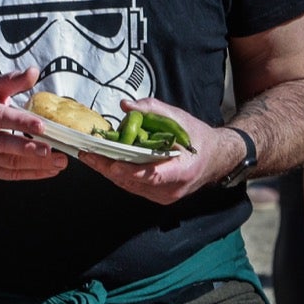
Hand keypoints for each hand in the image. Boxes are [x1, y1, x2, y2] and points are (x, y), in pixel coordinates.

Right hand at [0, 67, 68, 180]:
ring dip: (35, 164)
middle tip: (51, 150)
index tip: (42, 125)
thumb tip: (34, 72)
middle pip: (2, 143)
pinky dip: (30, 173)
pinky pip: (8, 174)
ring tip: (59, 161)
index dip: (21, 122)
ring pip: (8, 162)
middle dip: (28, 148)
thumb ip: (11, 81)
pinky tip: (48, 170)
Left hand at [74, 98, 226, 203]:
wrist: (216, 158)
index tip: (112, 163)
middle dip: (108, 167)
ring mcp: (165, 195)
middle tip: (88, 154)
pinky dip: (119, 174)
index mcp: (183, 169)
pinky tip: (106, 162)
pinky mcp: (158, 197)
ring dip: (109, 171)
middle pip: (135, 181)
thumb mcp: (179, 118)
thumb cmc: (197, 137)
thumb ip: (152, 110)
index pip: (153, 175)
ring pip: (130, 185)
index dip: (131, 171)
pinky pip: (133, 186)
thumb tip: (125, 106)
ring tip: (90, 156)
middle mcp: (174, 187)